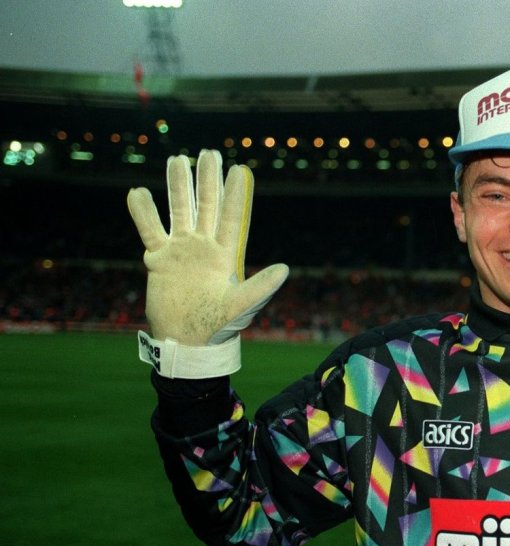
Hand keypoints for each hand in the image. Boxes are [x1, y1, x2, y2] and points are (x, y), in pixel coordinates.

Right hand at [128, 150, 288, 345]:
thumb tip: (284, 270)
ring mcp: (181, 251)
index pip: (231, 218)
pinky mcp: (159, 260)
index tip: (240, 170)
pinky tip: (137, 192)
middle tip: (209, 153)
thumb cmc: (218, 326)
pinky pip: (150, 231)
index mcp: (225, 255)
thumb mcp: (241, 307)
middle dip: (207, 180)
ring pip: (178, 212)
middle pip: (205, 207)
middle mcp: (204, 247)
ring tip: (177, 160)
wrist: (186, 342)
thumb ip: (260, 288)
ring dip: (177, 187)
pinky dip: (143, 213)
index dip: (235, 195)